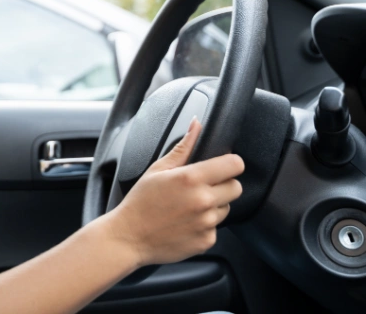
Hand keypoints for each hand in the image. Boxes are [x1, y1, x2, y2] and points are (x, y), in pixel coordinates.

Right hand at [102, 117, 244, 266]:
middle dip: (224, 185)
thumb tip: (197, 124)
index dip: (230, 164)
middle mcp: (203, 200)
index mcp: (191, 178)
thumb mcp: (158, 169)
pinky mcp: (207, 241)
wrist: (129, 236)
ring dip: (214, 206)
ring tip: (189, 207)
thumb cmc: (140, 201)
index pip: (234, 165)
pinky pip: (216, 228)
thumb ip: (183, 147)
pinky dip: (205, 225)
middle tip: (202, 187)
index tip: (222, 166)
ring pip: (226, 208)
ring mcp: (206, 223)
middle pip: (236, 187)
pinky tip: (186, 223)